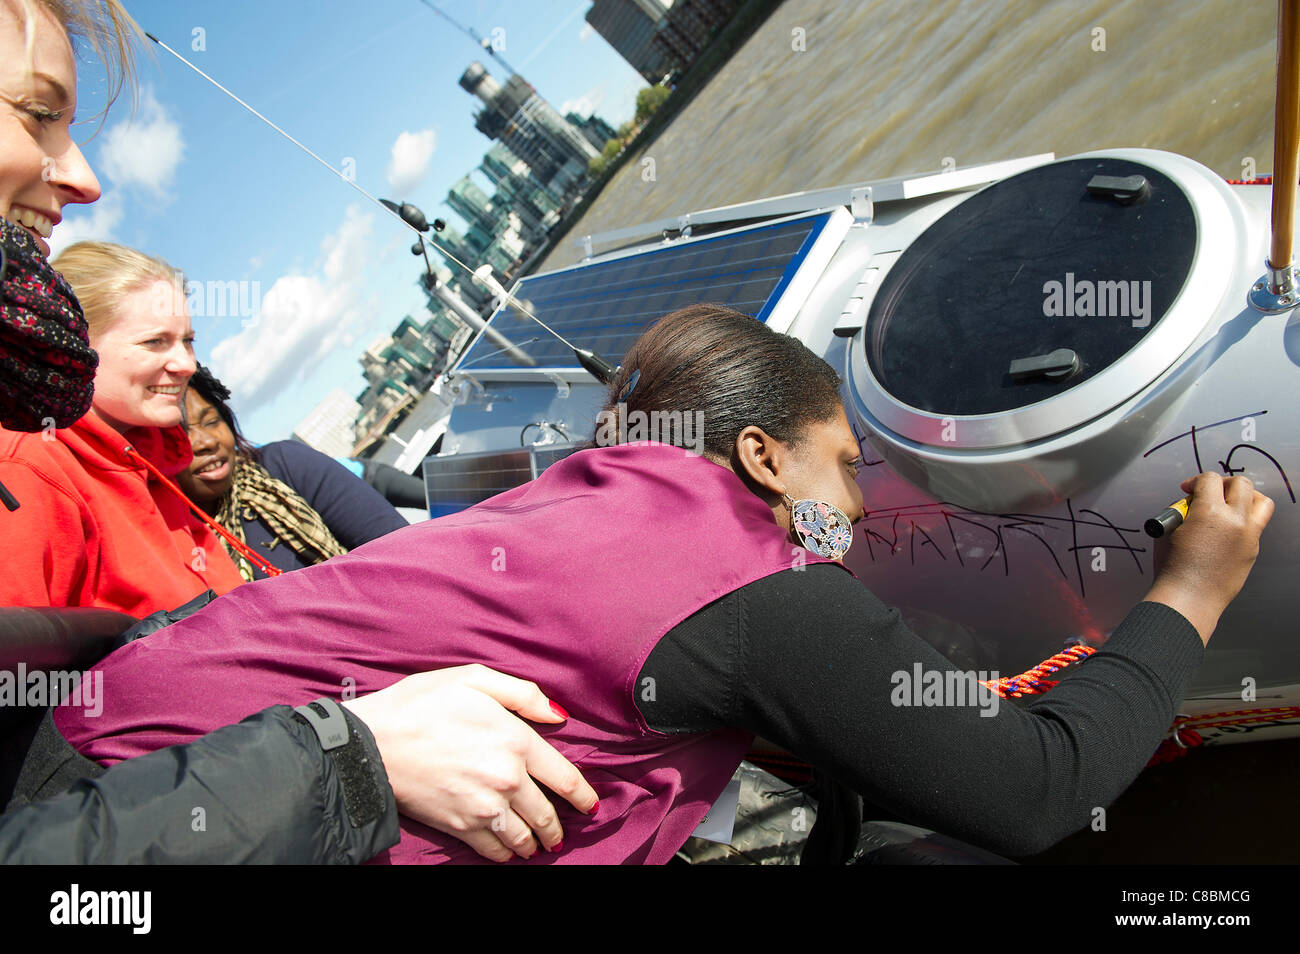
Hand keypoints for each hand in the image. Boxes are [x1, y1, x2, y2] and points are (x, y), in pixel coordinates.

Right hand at [340, 665, 597, 861]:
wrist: (371, 743)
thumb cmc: (420, 704)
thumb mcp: (473, 679)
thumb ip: (522, 694)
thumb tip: (558, 715)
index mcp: (516, 740)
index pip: (565, 778)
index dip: (583, 796)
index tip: (590, 806)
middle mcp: (507, 778)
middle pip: (547, 813)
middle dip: (559, 826)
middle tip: (560, 832)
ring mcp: (484, 806)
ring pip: (524, 836)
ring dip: (535, 843)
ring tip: (538, 844)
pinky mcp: (460, 826)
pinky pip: (494, 850)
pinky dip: (505, 854)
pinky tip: (508, 850)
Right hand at [1144, 472, 1273, 643]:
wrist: (1188, 598)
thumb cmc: (1173, 568)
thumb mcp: (1168, 530)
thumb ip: (1182, 511)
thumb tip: (1193, 504)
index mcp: (1210, 512)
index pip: (1210, 479)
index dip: (1195, 480)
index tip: (1187, 489)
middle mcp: (1235, 521)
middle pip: (1242, 484)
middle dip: (1223, 483)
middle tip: (1210, 492)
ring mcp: (1248, 537)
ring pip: (1261, 502)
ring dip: (1246, 497)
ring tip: (1230, 504)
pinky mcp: (1253, 551)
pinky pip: (1256, 525)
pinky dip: (1243, 521)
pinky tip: (1225, 531)